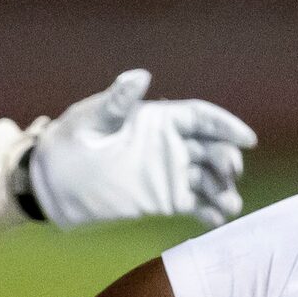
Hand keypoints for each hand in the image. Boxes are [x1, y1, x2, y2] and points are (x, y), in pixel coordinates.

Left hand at [27, 68, 255, 228]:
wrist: (51, 182)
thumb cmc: (69, 141)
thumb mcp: (90, 119)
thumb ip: (117, 101)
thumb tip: (140, 76)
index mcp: (158, 120)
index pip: (201, 118)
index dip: (226, 126)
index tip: (246, 139)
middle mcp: (170, 145)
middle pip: (210, 149)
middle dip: (226, 159)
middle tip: (230, 173)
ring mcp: (168, 174)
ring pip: (207, 179)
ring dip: (223, 189)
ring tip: (230, 206)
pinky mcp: (163, 200)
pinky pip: (194, 204)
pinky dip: (209, 211)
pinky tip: (218, 220)